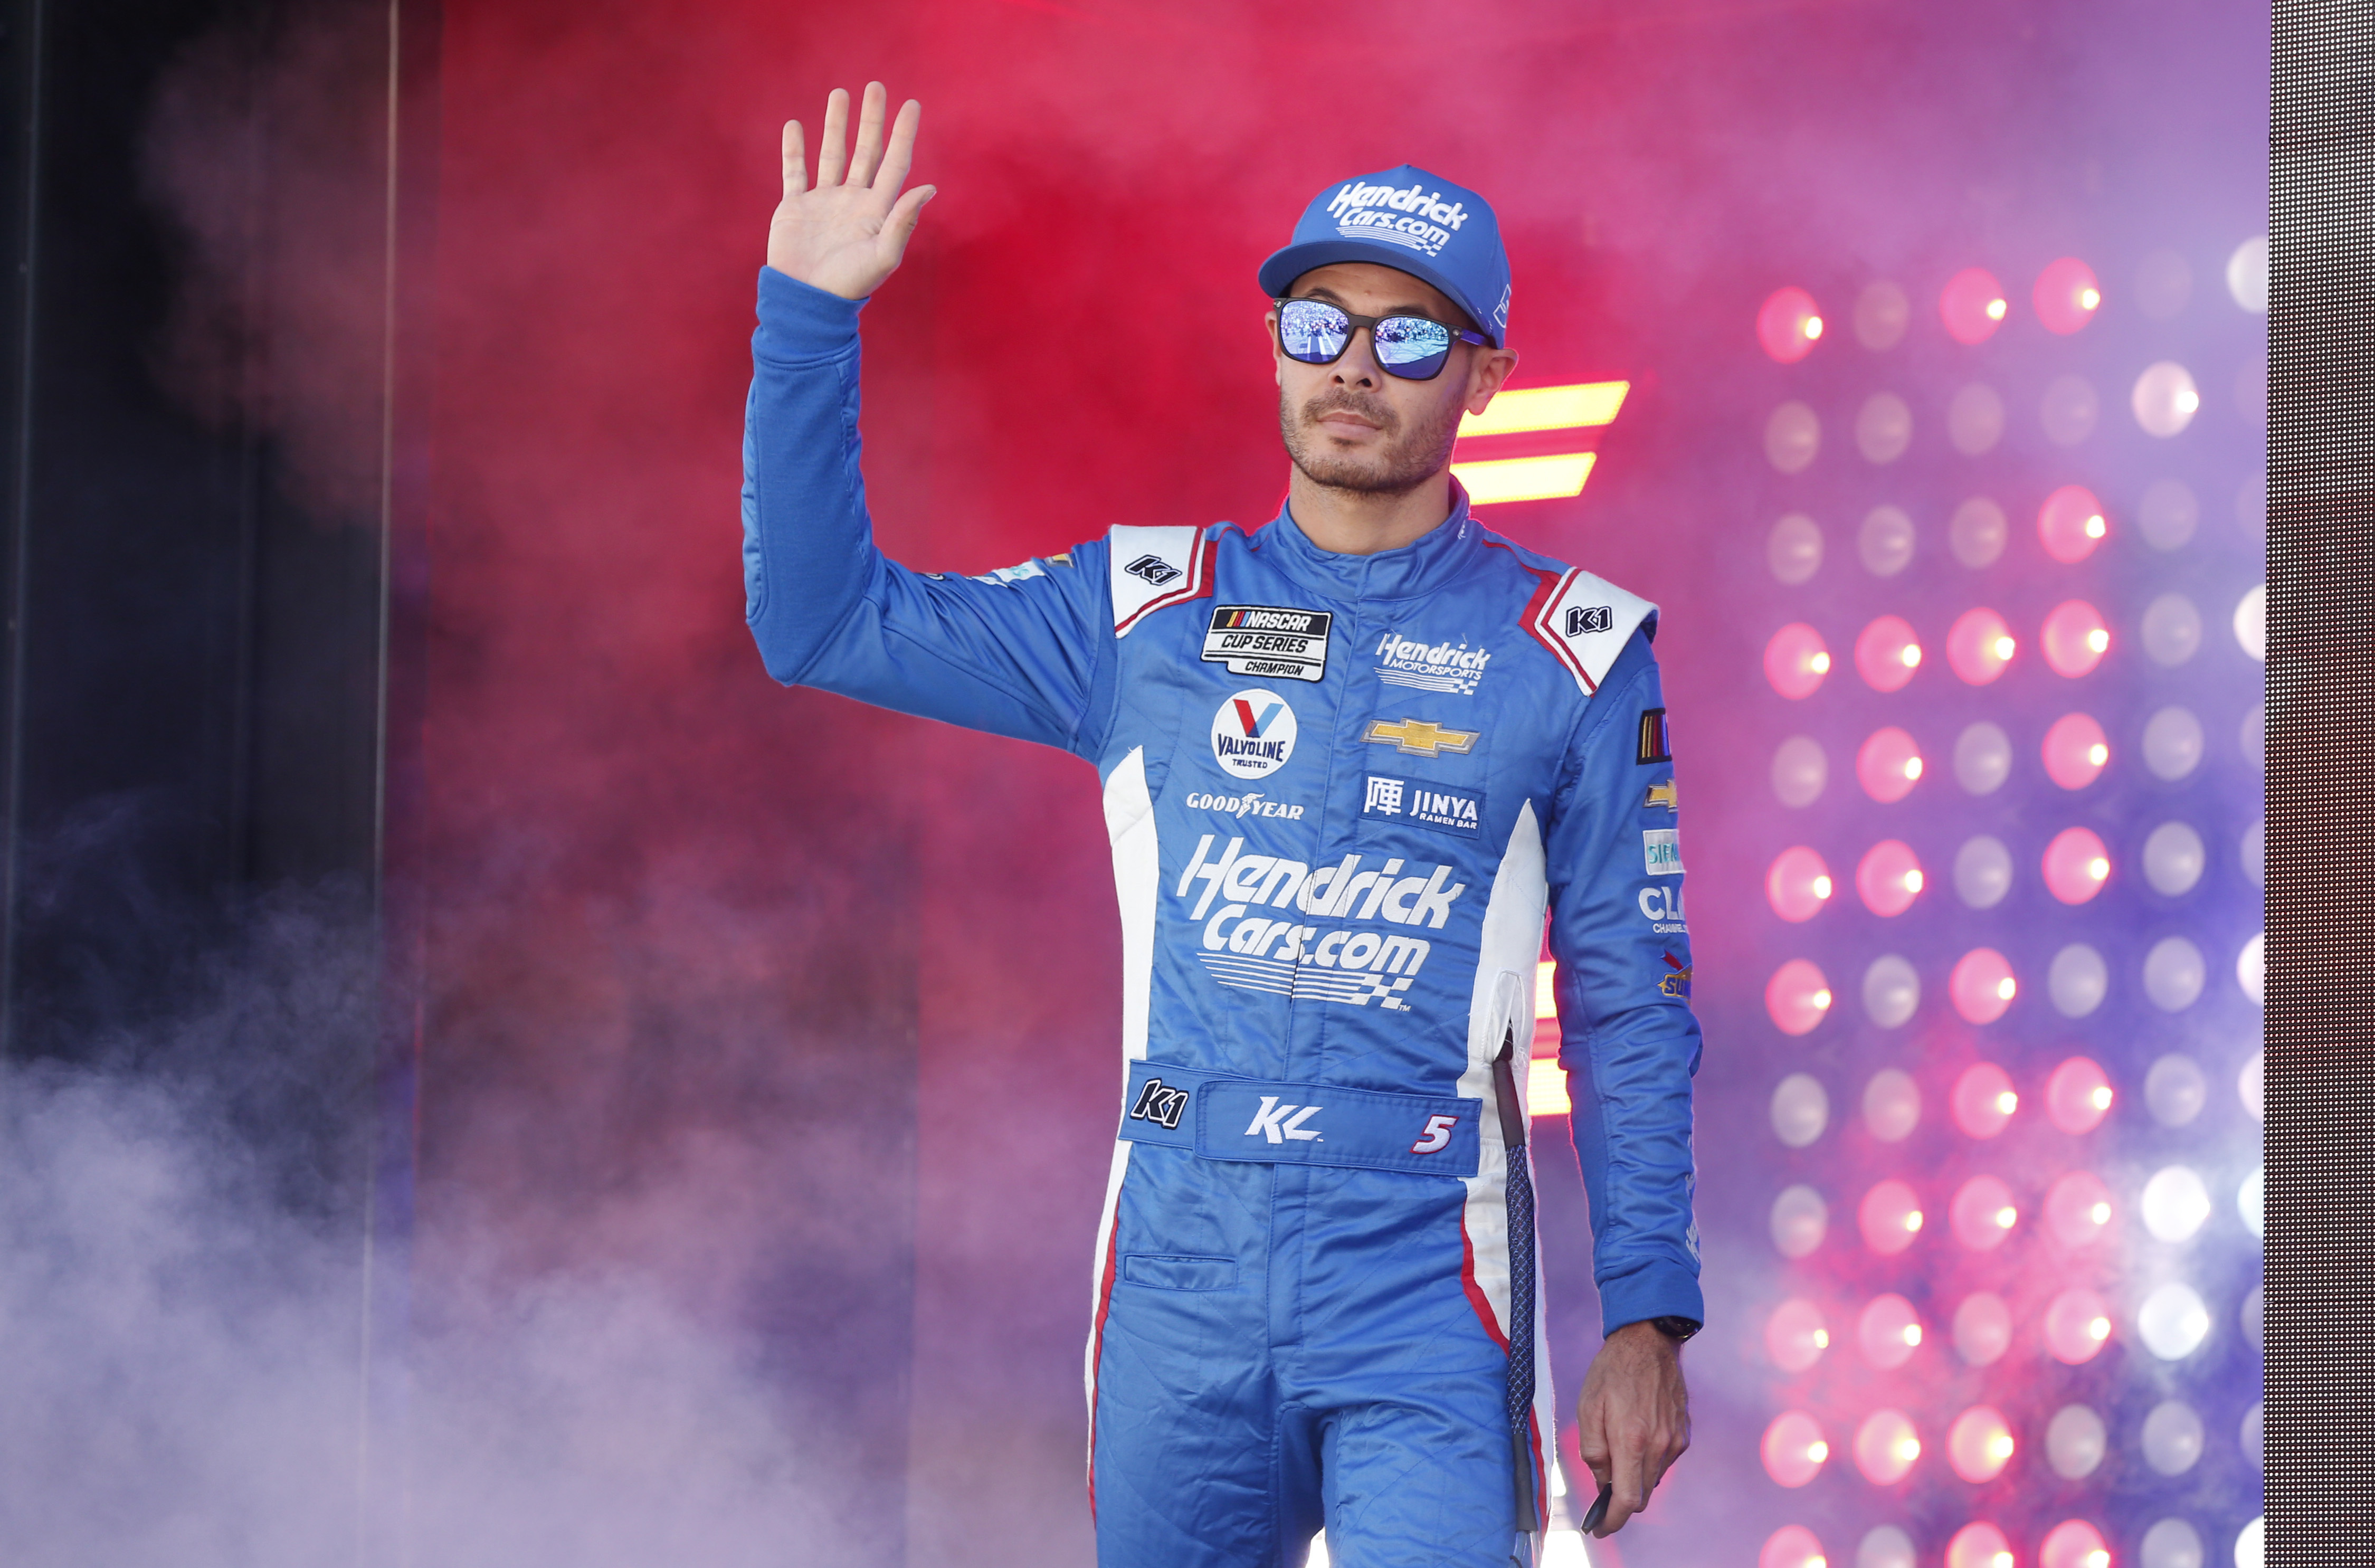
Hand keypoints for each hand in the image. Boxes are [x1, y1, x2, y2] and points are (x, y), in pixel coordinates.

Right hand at [767, 82, 934, 300]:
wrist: (807, 300)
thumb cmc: (848, 284)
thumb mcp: (882, 256)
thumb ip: (902, 221)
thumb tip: (929, 188)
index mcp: (877, 211)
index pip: (894, 164)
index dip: (903, 135)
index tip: (911, 105)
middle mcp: (853, 201)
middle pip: (866, 152)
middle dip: (872, 120)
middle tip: (875, 88)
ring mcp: (824, 203)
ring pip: (833, 154)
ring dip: (836, 125)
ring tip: (839, 94)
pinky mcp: (795, 208)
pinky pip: (795, 172)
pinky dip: (794, 149)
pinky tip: (794, 125)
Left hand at [1573, 1319, 1689, 1536]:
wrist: (1649, 1341)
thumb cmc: (1613, 1372)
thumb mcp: (1588, 1407)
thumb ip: (1594, 1450)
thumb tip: (1603, 1481)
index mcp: (1632, 1440)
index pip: (1628, 1499)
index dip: (1613, 1520)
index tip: (1600, 1528)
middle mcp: (1660, 1446)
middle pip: (1641, 1494)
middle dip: (1621, 1500)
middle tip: (1601, 1494)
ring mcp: (1675, 1441)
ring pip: (1653, 1478)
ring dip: (1634, 1477)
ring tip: (1616, 1451)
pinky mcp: (1683, 1433)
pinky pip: (1664, 1461)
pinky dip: (1647, 1461)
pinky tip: (1635, 1437)